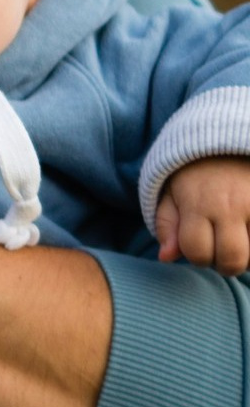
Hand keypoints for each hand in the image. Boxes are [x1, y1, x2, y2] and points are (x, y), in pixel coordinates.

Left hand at [156, 156, 249, 275]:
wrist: (228, 143)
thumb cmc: (196, 175)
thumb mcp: (171, 194)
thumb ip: (167, 226)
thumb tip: (166, 258)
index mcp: (198, 204)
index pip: (196, 252)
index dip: (197, 256)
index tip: (199, 246)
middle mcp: (230, 206)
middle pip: (232, 260)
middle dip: (224, 264)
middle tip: (222, 247)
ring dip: (248, 255)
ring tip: (240, 237)